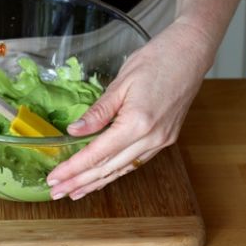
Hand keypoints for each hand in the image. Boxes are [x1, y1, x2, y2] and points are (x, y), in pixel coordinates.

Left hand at [46, 20, 211, 199]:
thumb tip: (74, 131)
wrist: (191, 53)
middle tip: (57, 193)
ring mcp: (161, 141)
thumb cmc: (157, 59)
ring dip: (97, 183)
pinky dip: (116, 172)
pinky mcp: (166, 138)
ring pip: (123, 169)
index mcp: (137, 123)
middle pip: (108, 168)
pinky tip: (102, 177)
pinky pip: (136, 162)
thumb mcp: (121, 82)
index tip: (55, 179)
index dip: (73, 169)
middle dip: (80, 182)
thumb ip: (98, 112)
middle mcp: (152, 138)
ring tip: (75, 192)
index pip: (97, 154)